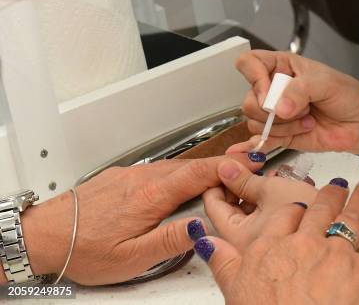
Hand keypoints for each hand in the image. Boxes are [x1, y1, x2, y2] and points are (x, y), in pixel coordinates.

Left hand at [20, 155, 260, 285]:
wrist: (45, 235)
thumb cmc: (84, 249)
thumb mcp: (133, 257)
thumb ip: (172, 240)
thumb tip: (204, 226)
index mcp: (151, 195)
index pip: (200, 172)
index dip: (229, 166)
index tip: (251, 161)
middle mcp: (144, 178)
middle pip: (192, 166)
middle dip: (220, 168)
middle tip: (243, 174)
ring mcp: (132, 175)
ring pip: (175, 168)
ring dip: (199, 172)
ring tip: (216, 184)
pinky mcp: (122, 178)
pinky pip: (159, 171)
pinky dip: (178, 175)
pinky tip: (179, 190)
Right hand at [195, 174, 358, 304]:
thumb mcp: (234, 291)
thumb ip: (221, 261)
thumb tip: (206, 240)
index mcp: (273, 245)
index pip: (285, 215)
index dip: (294, 209)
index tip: (298, 206)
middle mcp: (304, 243)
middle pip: (318, 208)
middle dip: (329, 194)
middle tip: (336, 185)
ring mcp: (335, 255)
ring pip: (350, 216)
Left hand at [204, 159, 317, 251]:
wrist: (343, 231)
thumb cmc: (309, 218)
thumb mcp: (272, 189)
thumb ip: (244, 179)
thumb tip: (225, 167)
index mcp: (236, 237)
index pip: (212, 204)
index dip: (218, 180)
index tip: (227, 165)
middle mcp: (244, 249)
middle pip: (233, 209)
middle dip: (243, 185)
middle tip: (254, 168)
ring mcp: (261, 248)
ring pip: (252, 214)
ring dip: (262, 193)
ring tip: (277, 176)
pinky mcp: (278, 245)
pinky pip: (268, 221)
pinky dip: (274, 204)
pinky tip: (288, 189)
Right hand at [229, 50, 358, 153]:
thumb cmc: (349, 96)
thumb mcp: (325, 83)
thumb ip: (299, 90)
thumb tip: (278, 108)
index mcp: (282, 66)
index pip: (249, 63)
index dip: (254, 78)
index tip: (269, 91)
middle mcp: (274, 88)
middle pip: (249, 100)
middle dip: (273, 109)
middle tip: (300, 108)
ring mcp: (275, 113)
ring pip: (255, 121)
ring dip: (283, 125)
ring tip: (308, 120)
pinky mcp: (280, 134)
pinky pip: (263, 139)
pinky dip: (276, 139)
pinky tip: (297, 132)